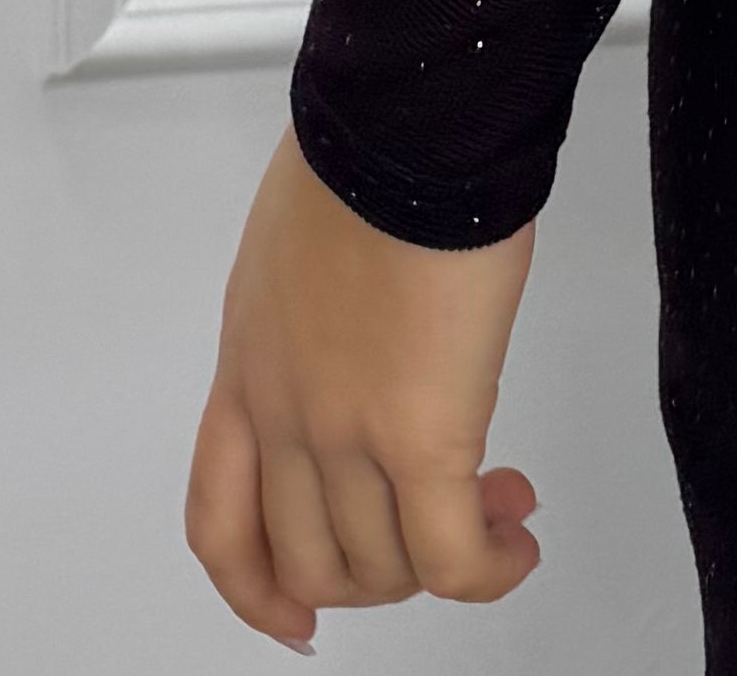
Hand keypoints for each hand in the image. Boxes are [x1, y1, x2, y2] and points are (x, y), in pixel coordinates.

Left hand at [183, 125, 544, 636]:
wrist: (406, 123)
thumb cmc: (366, 145)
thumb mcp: (297, 246)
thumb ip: (316, 315)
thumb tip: (371, 339)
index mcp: (247, 368)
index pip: (221, 521)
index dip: (255, 589)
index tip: (294, 614)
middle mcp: (283, 416)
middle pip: (309, 562)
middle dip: (380, 571)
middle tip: (442, 529)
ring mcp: (346, 435)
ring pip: (381, 569)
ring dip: (442, 565)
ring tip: (498, 518)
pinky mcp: (422, 436)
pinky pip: (449, 557)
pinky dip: (486, 571)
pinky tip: (514, 544)